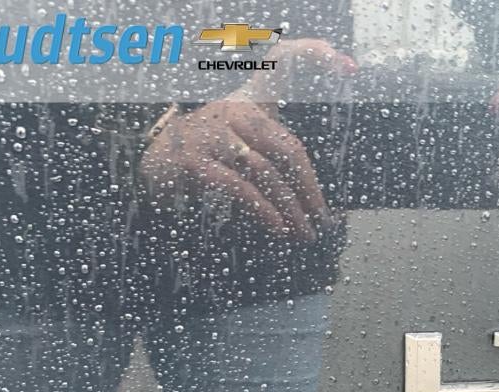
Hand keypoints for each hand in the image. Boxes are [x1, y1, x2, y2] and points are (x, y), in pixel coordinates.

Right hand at [140, 39, 355, 240]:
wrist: (154, 170)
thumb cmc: (209, 160)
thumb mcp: (242, 146)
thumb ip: (275, 156)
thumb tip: (315, 197)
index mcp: (248, 103)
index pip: (280, 65)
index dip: (311, 53)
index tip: (345, 61)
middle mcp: (232, 111)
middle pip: (286, 148)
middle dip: (309, 189)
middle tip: (322, 220)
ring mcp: (211, 134)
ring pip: (265, 172)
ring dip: (290, 208)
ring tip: (302, 233)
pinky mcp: (195, 160)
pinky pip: (239, 186)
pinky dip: (263, 210)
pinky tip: (278, 227)